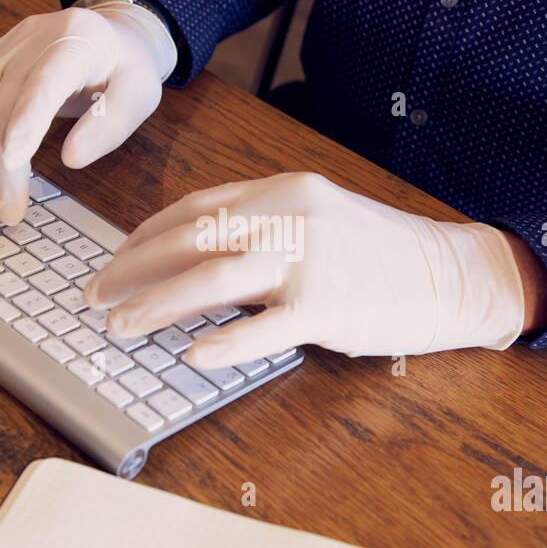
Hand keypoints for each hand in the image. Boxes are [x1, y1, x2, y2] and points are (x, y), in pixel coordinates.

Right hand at [0, 2, 173, 224]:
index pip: (46, 78)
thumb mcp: (140, 93)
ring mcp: (4, 47)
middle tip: (5, 208)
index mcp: (78, 38)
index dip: (26, 118)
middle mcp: (33, 36)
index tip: (12, 160)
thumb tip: (71, 158)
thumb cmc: (125, 70)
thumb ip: (111, 123)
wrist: (111, 34)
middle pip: (3, 97)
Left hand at [84, 172, 527, 368]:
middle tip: (94, 295)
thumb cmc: (381, 253)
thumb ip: (261, 229)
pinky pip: (264, 328)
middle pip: (192, 239)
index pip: (194, 209)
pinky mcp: (330, 306)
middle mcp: (291, 216)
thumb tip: (195, 259)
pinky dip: (223, 342)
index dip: (143, 237)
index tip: (113, 260)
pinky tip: (191, 356)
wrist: (452, 273)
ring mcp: (310, 260)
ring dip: (157, 304)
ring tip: (120, 326)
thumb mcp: (319, 220)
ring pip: (214, 279)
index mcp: (283, 192)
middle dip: (133, 269)